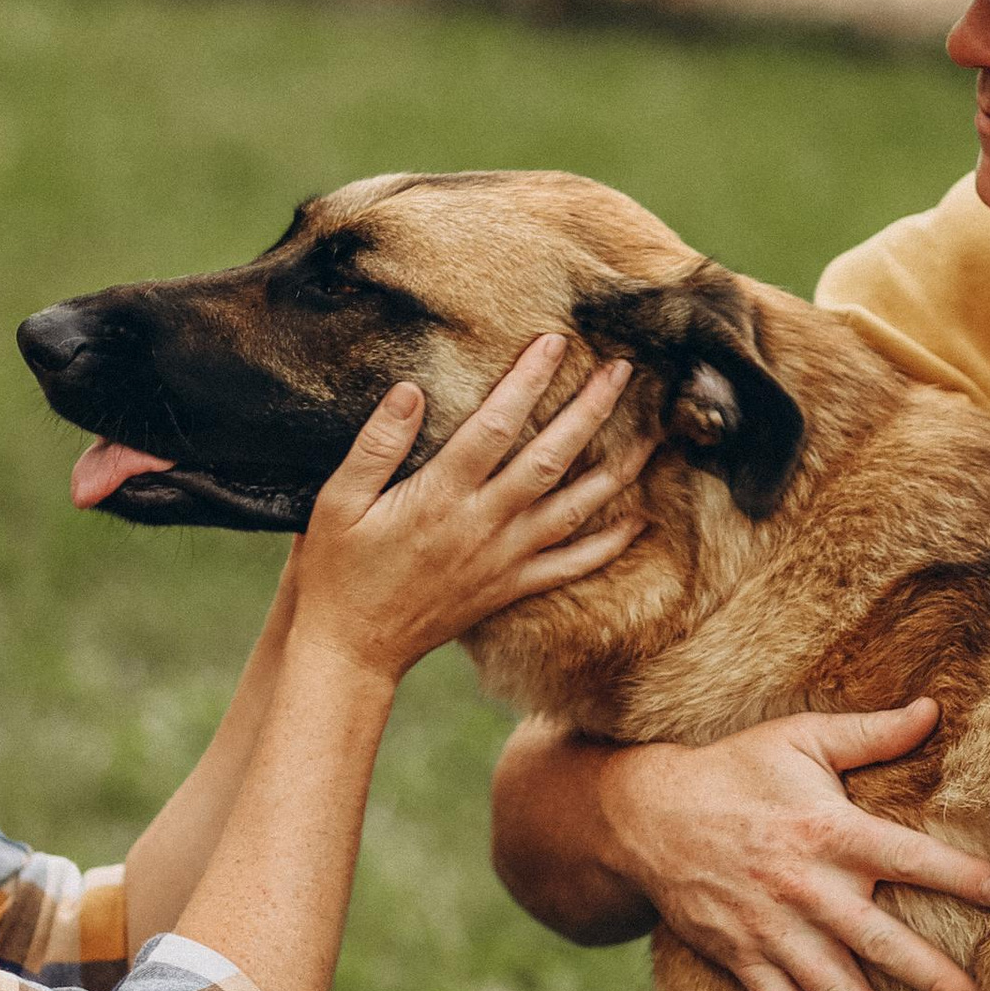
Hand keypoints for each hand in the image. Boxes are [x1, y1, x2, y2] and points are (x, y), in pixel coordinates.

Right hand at [290, 336, 647, 684]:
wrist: (352, 649)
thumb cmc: (339, 570)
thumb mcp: (338, 502)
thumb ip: (376, 445)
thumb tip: (410, 391)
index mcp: (440, 496)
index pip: (496, 425)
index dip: (528, 380)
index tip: (555, 342)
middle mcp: (481, 525)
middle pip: (550, 459)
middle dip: (590, 411)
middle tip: (623, 372)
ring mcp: (502, 560)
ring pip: (573, 509)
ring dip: (616, 470)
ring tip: (652, 435)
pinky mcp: (508, 588)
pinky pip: (570, 567)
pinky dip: (607, 545)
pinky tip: (636, 521)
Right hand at [606, 706, 989, 990]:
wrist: (646, 816)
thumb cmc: (734, 770)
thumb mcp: (799, 739)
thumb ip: (870, 734)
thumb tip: (932, 709)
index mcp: (826, 830)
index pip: (905, 855)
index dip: (954, 874)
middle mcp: (803, 887)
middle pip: (879, 943)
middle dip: (932, 981)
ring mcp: (770, 931)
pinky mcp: (742, 960)